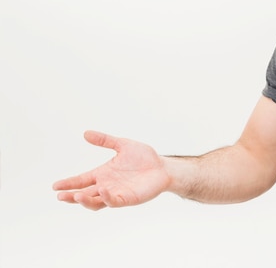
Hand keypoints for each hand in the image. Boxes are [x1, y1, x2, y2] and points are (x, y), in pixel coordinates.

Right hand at [53, 131, 169, 210]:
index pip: (82, 180)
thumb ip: (105, 140)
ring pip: (95, 202)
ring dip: (85, 200)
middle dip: (72, 195)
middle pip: (84, 194)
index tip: (55, 185)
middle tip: (60, 195)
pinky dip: (106, 198)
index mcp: (103, 173)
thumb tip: (85, 133)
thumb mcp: (122, 145)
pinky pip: (113, 201)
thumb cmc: (143, 157)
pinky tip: (102, 190)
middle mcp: (106, 185)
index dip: (69, 183)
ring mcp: (116, 193)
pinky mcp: (127, 198)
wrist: (162, 167)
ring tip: (76, 195)